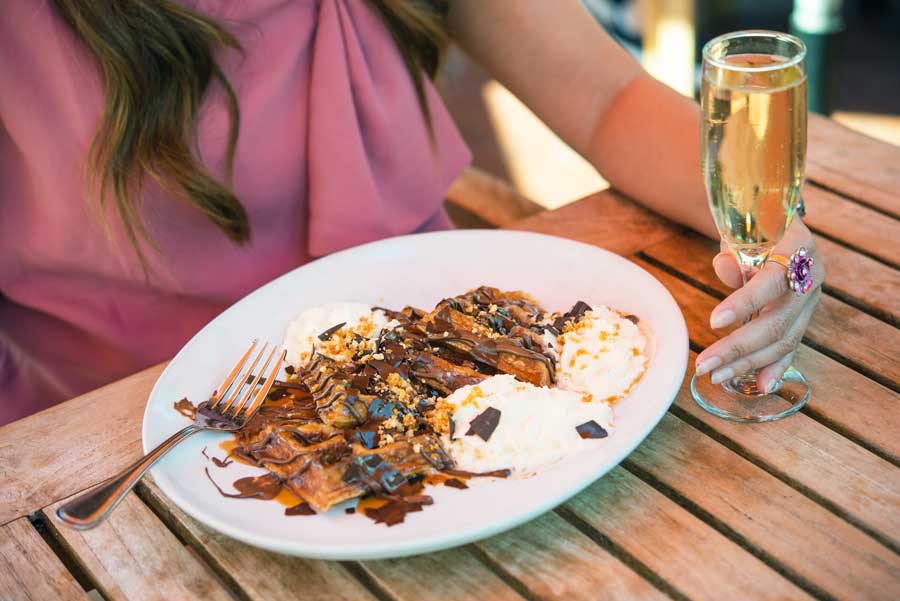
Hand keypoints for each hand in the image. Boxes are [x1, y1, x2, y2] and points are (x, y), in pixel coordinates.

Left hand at [694, 218, 823, 392]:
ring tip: (716, 376)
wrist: (780, 224)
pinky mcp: (804, 317)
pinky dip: (776, 367)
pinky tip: (761, 386)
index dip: (745, 302)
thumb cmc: (755, 227)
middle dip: (738, 347)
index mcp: (799, 247)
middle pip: (776, 321)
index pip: (772, 281)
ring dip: (748, 363)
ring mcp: (810, 300)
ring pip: (783, 339)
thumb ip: (734, 252)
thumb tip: (724, 268)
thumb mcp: (744, 230)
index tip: (714, 321)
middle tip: (704, 364)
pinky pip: (791, 346)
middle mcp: (811, 276)